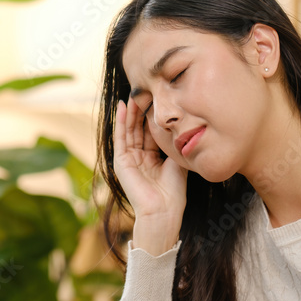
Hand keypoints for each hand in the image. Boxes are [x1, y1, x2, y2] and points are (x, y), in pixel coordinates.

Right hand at [113, 97, 188, 221]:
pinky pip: (120, 137)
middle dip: (141, 109)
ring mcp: (128, 159)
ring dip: (130, 111)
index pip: (150, 131)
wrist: (163, 211)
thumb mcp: (177, 161)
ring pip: (129, 129)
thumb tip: (180, 124)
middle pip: (138, 128)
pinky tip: (123, 106)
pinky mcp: (120, 162)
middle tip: (145, 89)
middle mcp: (138, 157)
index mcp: (151, 158)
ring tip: (134, 93)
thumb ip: (174, 143)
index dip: (153, 115)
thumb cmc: (173, 193)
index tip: (159, 97)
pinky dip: (120, 121)